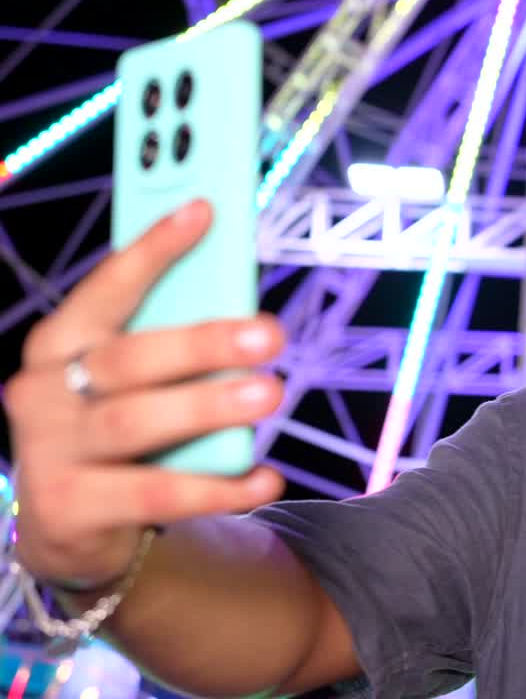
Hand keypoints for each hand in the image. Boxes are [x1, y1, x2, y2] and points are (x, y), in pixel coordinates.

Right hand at [5, 200, 285, 588]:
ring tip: (269, 394)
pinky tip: (264, 478)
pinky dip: (217, 487)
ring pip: (137, 422)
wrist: (73, 526)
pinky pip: (154, 493)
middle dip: (202, 342)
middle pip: (130, 358)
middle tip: (270, 335)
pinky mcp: (68, 508)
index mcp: (60, 344)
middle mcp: (43, 391)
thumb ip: (170, 346)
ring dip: (209, 407)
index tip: (205, 211)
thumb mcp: (136, 383)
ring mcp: (48, 451)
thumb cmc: (118, 434)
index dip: (153, 248)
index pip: (106, 287)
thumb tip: (244, 310)